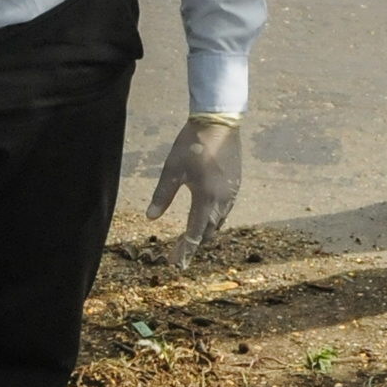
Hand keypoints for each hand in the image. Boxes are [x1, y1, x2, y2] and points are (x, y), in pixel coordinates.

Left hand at [146, 113, 243, 268]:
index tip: (175, 263)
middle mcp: (222, 201)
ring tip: (190, 239)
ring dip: (205, 232)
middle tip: (178, 254)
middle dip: (194, 244)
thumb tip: (151, 218)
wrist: (218, 122)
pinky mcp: (236, 185)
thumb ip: (162, 196)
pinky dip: (214, 219)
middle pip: (209, 232)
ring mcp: (232, 193)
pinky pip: (225, 210)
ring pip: (219, 222)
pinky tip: (205, 217)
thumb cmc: (192, 144)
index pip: (195, 234)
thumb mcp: (172, 170)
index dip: (185, 250)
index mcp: (206, 199)